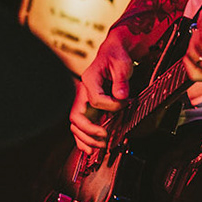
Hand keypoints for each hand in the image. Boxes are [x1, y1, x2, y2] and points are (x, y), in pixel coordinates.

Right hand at [70, 40, 133, 155]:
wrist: (115, 52)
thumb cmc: (117, 56)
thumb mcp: (122, 64)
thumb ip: (121, 80)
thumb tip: (121, 96)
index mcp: (89, 80)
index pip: (95, 100)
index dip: (111, 106)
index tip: (124, 104)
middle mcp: (83, 92)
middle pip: (77, 118)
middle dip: (90, 132)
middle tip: (104, 139)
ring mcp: (85, 101)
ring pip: (77, 126)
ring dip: (86, 139)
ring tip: (97, 149)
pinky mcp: (90, 107)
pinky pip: (83, 126)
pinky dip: (85, 139)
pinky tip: (90, 149)